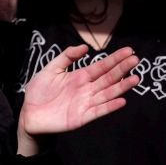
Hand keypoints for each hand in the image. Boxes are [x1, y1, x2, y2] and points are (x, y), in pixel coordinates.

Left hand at [18, 45, 139, 152]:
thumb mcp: (51, 69)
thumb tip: (85, 47)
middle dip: (122, 69)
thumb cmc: (39, 91)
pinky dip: (110, 106)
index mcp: (80, 76)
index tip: (129, 51)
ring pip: (107, 93)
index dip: (115, 59)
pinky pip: (98, 111)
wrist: (29, 114)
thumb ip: (67, 57)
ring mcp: (86, 103)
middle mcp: (87, 89)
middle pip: (108, 78)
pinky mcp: (82, 117)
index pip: (102, 66)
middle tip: (136, 60)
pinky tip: (122, 100)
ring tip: (135, 78)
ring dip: (122, 87)